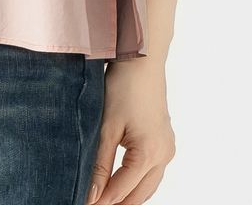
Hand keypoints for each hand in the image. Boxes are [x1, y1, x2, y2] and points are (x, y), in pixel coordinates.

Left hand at [86, 59, 175, 203]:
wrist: (142, 60)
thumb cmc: (124, 87)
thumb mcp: (107, 127)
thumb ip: (100, 164)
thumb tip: (92, 195)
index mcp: (150, 153)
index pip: (122, 190)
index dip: (101, 201)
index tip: (83, 204)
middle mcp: (164, 155)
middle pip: (139, 194)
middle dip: (117, 203)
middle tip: (92, 203)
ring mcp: (168, 149)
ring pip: (148, 187)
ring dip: (128, 196)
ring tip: (104, 197)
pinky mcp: (166, 142)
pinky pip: (152, 173)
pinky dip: (137, 182)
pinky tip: (120, 183)